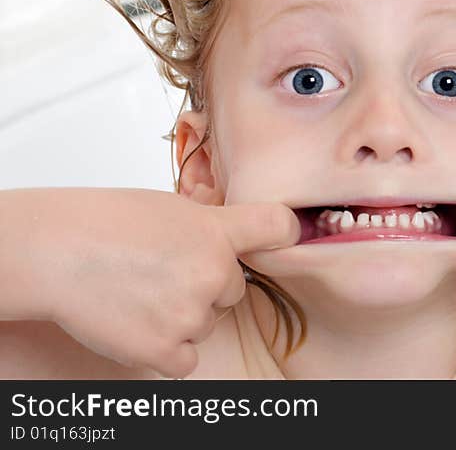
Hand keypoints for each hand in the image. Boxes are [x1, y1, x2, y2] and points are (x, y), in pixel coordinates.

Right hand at [42, 187, 298, 377]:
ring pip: (208, 324)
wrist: (57, 253)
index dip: (286, 234)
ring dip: (183, 317)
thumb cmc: (107, 224)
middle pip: (233, 289)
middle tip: (162, 271)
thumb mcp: (172, 209)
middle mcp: (214, 272)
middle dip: (207, 285)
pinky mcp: (166, 350)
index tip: (286, 237)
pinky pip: (187, 358)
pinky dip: (169, 349)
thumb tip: (236, 240)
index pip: (279, 227)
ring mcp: (191, 313)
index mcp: (217, 230)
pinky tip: (141, 322)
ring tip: (141, 292)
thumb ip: (213, 226)